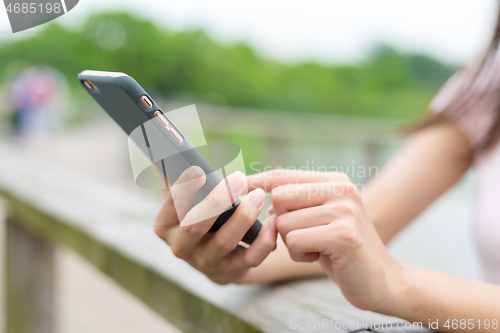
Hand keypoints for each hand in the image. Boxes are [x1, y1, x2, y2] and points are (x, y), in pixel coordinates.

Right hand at [154, 167, 277, 284]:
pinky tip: (272, 221)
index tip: (198, 169)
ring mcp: (206, 262)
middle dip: (217, 201)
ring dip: (244, 217)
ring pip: (225, 242)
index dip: (184, 188)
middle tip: (238, 179)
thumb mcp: (183, 200)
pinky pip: (250, 258)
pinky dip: (264, 241)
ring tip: (259, 196)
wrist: (214, 258)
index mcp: (166, 225)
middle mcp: (181, 247)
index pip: (172, 205)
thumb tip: (163, 146)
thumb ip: (174, 176)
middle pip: (196, 226)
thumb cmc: (199, 217)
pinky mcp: (232, 271)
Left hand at [248, 170, 403, 312]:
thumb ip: (296, 203)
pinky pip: (295, 241)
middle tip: (304, 237)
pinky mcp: (343, 235)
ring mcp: (345, 210)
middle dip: (282, 223)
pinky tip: (320, 258)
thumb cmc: (341, 251)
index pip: (284, 175)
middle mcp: (341, 189)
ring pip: (284, 223)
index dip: (257, 181)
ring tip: (316, 249)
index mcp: (335, 181)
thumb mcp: (319, 219)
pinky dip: (300, 255)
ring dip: (292, 244)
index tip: (237, 184)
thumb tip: (256, 191)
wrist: (382, 282)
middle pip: (279, 197)